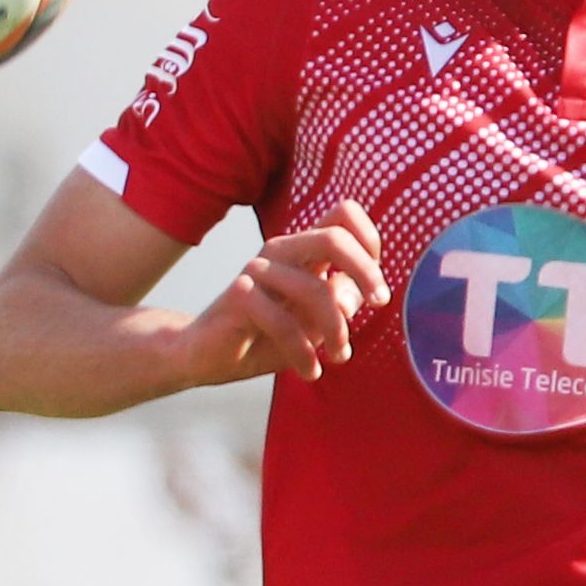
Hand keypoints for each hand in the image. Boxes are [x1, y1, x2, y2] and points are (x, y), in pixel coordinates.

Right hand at [178, 204, 389, 387]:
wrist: (206, 355)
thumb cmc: (263, 336)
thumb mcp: (314, 323)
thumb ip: (340, 303)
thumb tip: (357, 295)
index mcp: (302, 251)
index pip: (343, 215)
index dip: (370, 241)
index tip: (375, 285)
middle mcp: (280, 252)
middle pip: (334, 237)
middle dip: (366, 272)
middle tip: (379, 303)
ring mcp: (257, 271)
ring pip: (316, 288)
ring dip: (336, 330)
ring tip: (337, 356)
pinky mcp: (239, 296)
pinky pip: (285, 324)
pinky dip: (304, 353)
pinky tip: (308, 370)